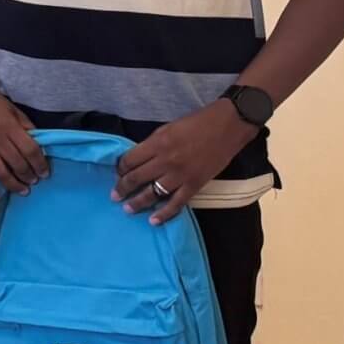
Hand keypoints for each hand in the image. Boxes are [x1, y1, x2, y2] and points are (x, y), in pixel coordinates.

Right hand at [0, 82, 47, 199]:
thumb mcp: (14, 110)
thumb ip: (26, 127)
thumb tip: (38, 145)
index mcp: (10, 127)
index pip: (30, 151)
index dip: (40, 164)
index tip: (45, 172)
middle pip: (17, 163)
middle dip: (29, 176)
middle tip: (34, 181)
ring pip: (0, 172)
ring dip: (13, 184)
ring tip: (22, 190)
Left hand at [114, 102, 257, 223]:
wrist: (228, 125)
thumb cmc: (197, 123)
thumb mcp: (167, 128)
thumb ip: (152, 145)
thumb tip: (137, 159)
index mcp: (157, 143)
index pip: (129, 161)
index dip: (119, 169)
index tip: (117, 174)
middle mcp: (165, 161)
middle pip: (136, 178)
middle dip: (122, 189)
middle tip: (114, 196)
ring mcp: (180, 175)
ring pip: (152, 193)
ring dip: (138, 203)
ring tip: (128, 209)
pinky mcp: (195, 184)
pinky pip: (176, 203)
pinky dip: (164, 213)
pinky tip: (153, 220)